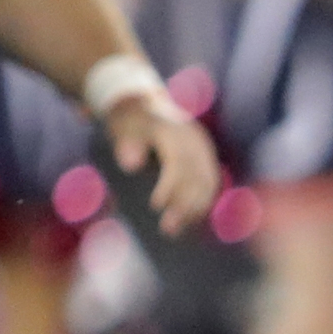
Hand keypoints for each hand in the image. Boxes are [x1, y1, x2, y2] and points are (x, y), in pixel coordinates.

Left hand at [102, 92, 223, 237]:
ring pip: (206, 182)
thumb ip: (126, 144)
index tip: (155, 205)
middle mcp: (194, 139)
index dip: (170, 185)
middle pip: (196, 175)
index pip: (178, 161)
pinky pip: (209, 183)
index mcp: (174, 129)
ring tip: (174, 230)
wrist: (144, 103)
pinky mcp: (206, 158)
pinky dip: (201, 203)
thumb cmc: (129, 120)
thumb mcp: (122, 127)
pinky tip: (189, 220)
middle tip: (167, 230)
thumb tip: (130, 166)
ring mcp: (203, 148)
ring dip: (194, 209)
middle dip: (184, 204)